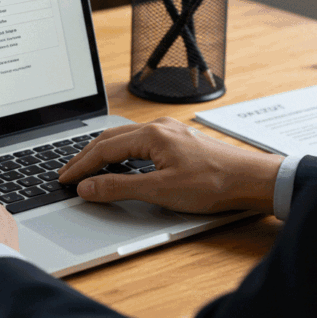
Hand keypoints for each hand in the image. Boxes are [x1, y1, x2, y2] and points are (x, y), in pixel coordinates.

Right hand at [58, 117, 284, 213]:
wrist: (252, 180)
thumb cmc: (214, 183)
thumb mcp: (161, 190)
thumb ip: (120, 188)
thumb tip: (88, 187)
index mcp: (151, 134)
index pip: (103, 149)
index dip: (80, 166)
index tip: (64, 179)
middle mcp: (159, 127)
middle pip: (110, 139)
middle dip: (85, 156)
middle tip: (67, 173)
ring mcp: (171, 132)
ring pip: (126, 139)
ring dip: (103, 153)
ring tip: (87, 167)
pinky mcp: (180, 141)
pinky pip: (141, 142)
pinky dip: (122, 153)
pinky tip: (122, 163)